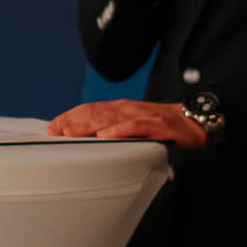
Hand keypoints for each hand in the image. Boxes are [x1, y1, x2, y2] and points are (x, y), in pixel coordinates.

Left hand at [47, 99, 205, 148]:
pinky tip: (106, 136)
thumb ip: (115, 127)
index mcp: (121, 109)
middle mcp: (128, 109)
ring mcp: (141, 116)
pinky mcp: (155, 125)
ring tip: (70, 133)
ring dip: (88, 125)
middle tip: (55, 130)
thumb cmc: (162, 127)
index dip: (70, 116)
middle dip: (72, 121)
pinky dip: (119, 131)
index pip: (90, 109)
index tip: (53, 126)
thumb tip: (91, 137)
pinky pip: (134, 127)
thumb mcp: (134, 125)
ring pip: (110, 118)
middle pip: (95, 113)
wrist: (193, 123)